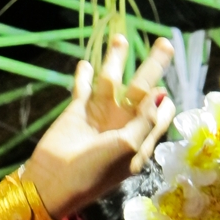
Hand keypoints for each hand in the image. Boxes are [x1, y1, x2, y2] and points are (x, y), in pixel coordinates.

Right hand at [24, 35, 175, 218]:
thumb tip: (163, 94)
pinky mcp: (77, 111)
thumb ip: (146, 121)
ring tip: (121, 38)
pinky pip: (83, 87)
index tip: (163, 93)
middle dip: (153, 66)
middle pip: (142, 89)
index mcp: (139, 140)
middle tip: (165, 44)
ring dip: (116, 60)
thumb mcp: (127, 148)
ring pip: (112, 82)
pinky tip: (87, 63)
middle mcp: (122, 125)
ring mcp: (100, 116)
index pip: (160, 114)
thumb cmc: (95, 171)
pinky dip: (84, 75)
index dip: (164, 101)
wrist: (54, 181)